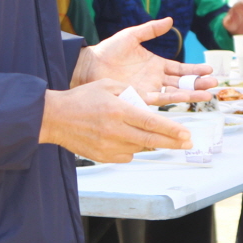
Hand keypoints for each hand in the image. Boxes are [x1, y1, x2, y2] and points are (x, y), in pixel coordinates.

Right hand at [39, 80, 193, 162]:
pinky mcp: (102, 156)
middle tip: (188, 143)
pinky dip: (133, 148)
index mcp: (119, 110)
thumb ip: (131, 93)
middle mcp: (115, 130)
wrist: (54, 118)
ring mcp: (108, 146)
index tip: (186, 133)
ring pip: (140, 148)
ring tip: (164, 139)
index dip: (171, 130)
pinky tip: (132, 139)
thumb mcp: (108, 85)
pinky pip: (126, 155)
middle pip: (151, 140)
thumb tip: (150, 104)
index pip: (151, 123)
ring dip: (153, 144)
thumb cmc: (82, 98)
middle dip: (172, 142)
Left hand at [71, 17, 217, 103]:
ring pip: (175, 92)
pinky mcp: (139, 97)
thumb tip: (170, 20)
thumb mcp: (132, 35)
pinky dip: (174, 100)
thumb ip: (151, 29)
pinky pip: (159, 99)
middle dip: (198, 83)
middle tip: (214, 84)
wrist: (89, 65)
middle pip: (182, 82)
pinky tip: (186, 99)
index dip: (195, 70)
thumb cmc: (108, 50)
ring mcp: (149, 89)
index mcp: (156, 64)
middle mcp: (155, 79)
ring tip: (208, 95)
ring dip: (191, 93)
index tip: (209, 70)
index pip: (181, 69)